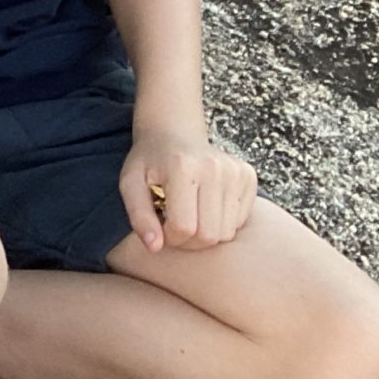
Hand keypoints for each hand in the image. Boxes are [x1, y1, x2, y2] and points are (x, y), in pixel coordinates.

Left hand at [119, 127, 255, 251]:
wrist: (173, 132)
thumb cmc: (149, 162)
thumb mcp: (130, 184)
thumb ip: (139, 216)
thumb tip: (154, 247)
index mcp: (182, 167)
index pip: (184, 227)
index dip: (169, 237)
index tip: (161, 225)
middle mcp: (214, 167)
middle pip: (208, 235)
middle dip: (189, 241)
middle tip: (175, 224)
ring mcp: (235, 171)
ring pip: (226, 233)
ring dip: (206, 234)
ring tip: (190, 214)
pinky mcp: (248, 176)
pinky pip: (239, 222)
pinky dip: (222, 223)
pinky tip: (207, 206)